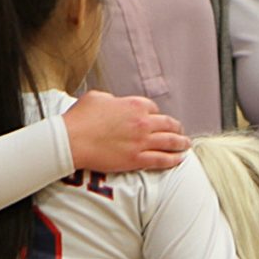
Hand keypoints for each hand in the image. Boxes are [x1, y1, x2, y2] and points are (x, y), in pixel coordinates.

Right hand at [62, 90, 188, 172]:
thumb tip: (116, 102)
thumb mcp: (98, 97)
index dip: (156, 114)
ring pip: (170, 142)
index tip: (157, 119)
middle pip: (168, 124)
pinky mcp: (136, 159)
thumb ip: (113, 99)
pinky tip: (179, 160)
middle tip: (180, 132)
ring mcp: (141, 142)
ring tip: (186, 145)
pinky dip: (173, 160)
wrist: (72, 140)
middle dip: (176, 128)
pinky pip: (161, 160)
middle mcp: (142, 122)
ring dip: (181, 143)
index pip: (153, 108)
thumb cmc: (80, 118)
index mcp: (134, 104)